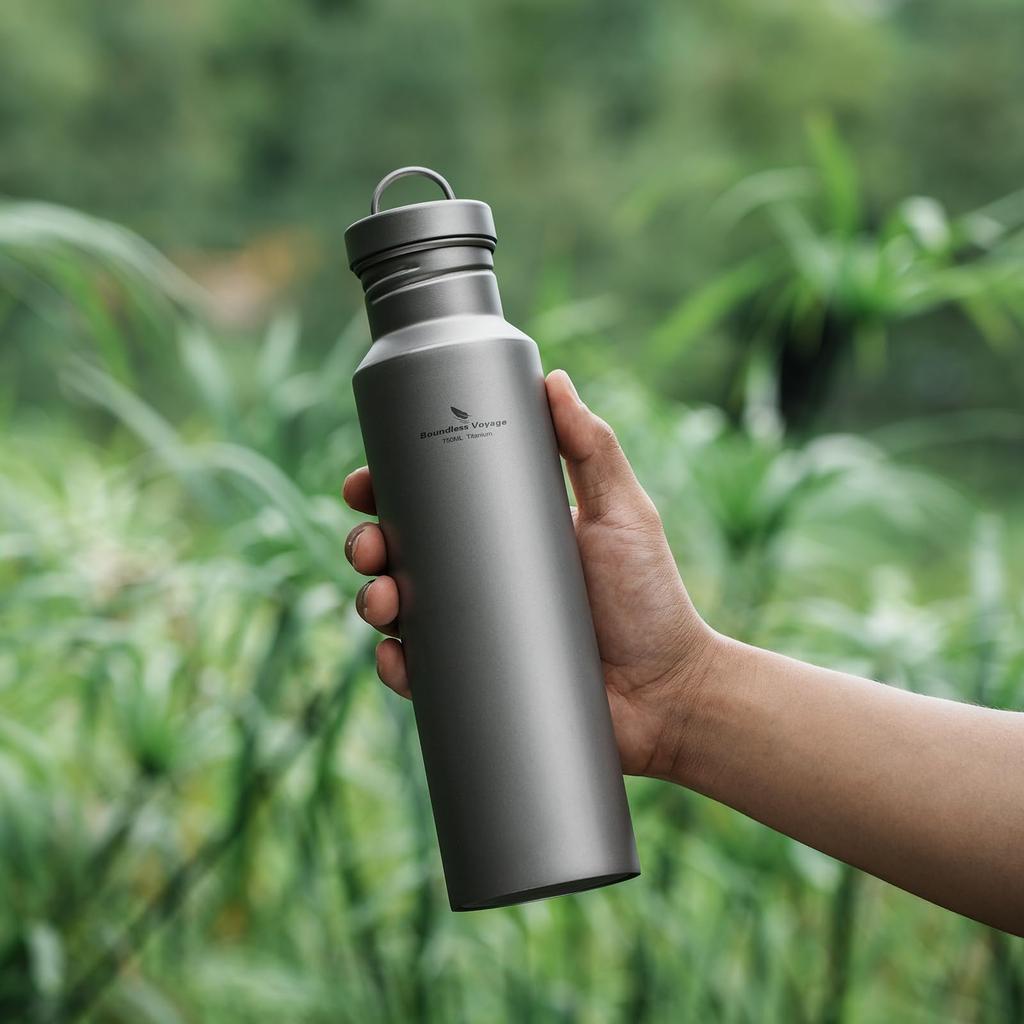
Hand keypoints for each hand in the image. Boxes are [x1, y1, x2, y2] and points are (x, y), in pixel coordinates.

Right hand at [342, 369, 715, 778]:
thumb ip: (594, 449)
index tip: (365, 483)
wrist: (669, 695)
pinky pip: (422, 675)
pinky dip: (397, 667)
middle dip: (367, 545)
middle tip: (369, 546)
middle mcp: (481, 580)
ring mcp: (477, 633)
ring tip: (381, 601)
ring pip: (400, 613)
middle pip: (401, 555)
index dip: (388, 492)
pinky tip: (395, 658)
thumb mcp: (623, 514)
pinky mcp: (478, 684)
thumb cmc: (652, 600)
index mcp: (503, 533)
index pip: (432, 504)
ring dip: (371, 602)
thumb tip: (554, 378)